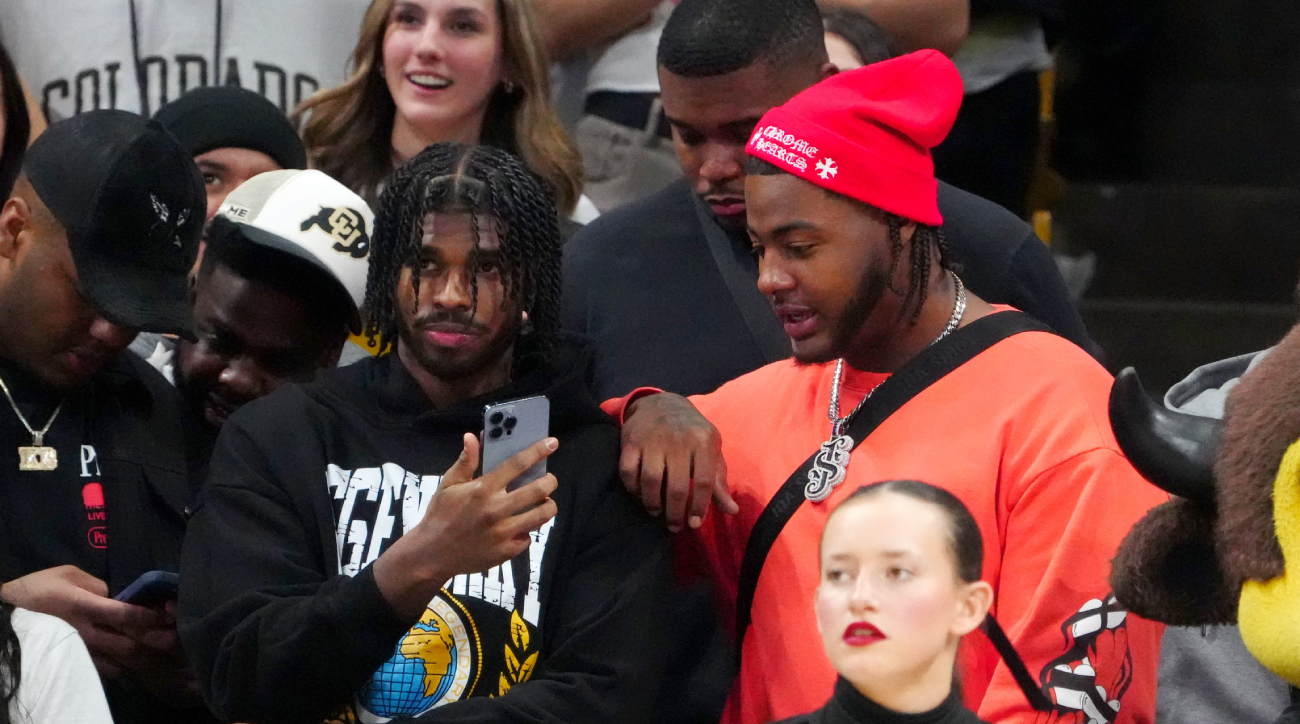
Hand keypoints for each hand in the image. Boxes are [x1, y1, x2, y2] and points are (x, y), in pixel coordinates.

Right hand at [1, 566, 200, 704]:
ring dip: (144, 656)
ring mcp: (80, 652)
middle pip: (129, 643)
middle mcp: (85, 633)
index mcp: (83, 607)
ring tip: (164, 649)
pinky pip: (107, 670)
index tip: (169, 612)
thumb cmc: (37, 589)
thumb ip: (97, 585)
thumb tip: (119, 595)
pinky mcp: (75, 664)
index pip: (125, 615)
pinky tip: (137, 658)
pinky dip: (125, 666)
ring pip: (121, 661)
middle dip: (156, 640)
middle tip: (177, 635)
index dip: (151, 615)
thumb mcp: (67, 574)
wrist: (5, 618)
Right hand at [373, 434, 559, 618]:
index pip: (517, 464)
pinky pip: (528, 537)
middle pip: (538, 490)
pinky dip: (528, 530)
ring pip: (542, 515)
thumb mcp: (448, 485)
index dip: (537, 451)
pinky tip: (520, 526)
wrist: (431, 554)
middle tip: (549, 479)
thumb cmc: (440, 515)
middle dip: (550, 481)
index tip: (552, 443)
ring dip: (548, 506)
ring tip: (544, 502)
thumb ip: (466, 461)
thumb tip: (472, 436)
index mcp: (483, 489)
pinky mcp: (506, 551)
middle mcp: (496, 509)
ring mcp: (503, 532)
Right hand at [620, 393, 736, 532]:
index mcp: (703, 441)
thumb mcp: (711, 450)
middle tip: (674, 526)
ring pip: (651, 481)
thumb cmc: (691, 432)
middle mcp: (678, 441)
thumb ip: (719, 481)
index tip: (694, 523)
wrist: (661, 403)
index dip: (700, 507)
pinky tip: (641, 495)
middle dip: (675, 513)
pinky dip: (633, 489)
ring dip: (653, 503)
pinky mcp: (631, 442)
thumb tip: (733, 510)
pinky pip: (628, 472)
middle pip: (677, 486)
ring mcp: (652, 440)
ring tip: (657, 512)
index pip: (705, 481)